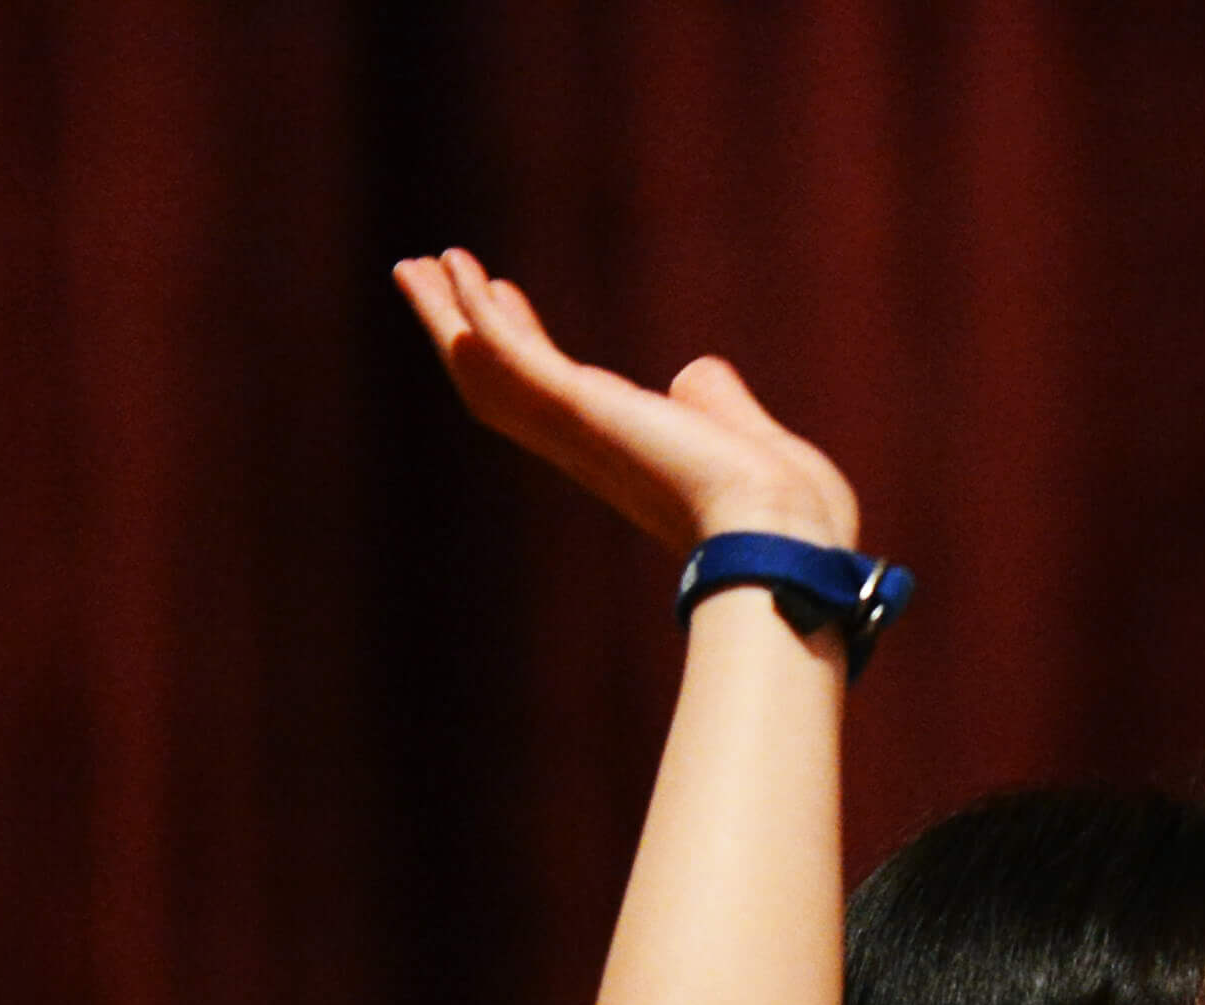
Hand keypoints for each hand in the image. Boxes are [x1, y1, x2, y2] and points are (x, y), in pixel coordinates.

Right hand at [390, 248, 858, 553]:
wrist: (788, 537)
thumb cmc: (787, 511)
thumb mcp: (746, 437)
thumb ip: (715, 405)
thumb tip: (699, 374)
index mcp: (626, 455)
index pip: (556, 394)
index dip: (524, 345)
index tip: (507, 297)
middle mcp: (589, 448)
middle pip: (501, 384)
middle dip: (462, 329)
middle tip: (428, 277)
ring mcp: (580, 431)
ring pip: (489, 370)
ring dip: (449, 315)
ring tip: (416, 266)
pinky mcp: (583, 411)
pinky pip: (512, 357)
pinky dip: (479, 314)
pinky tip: (455, 270)